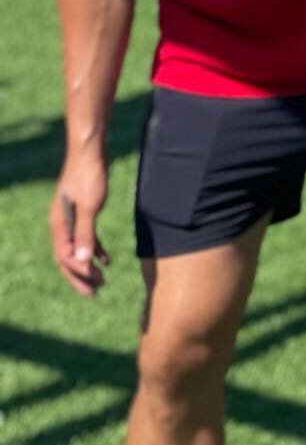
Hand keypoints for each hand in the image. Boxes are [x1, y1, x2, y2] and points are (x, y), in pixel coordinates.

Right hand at [50, 152, 109, 295]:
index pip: (65, 257)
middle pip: (68, 258)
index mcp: (58, 225)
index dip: (79, 273)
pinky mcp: (81, 212)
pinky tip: (107, 258)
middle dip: (80, 276)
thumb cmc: (89, 175)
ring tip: (102, 280)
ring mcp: (70, 218)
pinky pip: (85, 237)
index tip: (96, 282)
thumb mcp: (90, 206)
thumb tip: (81, 261)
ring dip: (88, 265)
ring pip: (77, 249)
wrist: (90, 150)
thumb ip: (85, 233)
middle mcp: (61, 224)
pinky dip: (95, 249)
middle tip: (95, 293)